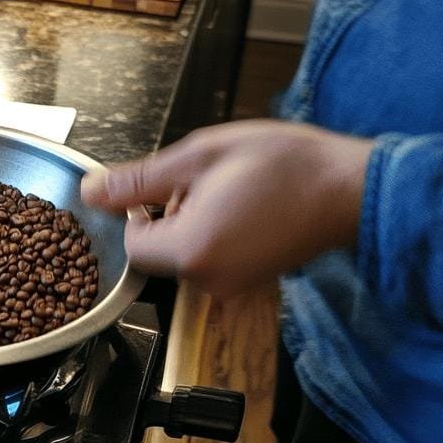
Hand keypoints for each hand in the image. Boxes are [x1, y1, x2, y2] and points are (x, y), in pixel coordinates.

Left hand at [80, 120, 373, 295]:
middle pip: (158, 253)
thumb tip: (91, 192)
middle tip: (207, 181)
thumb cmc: (284, 164)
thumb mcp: (200, 156)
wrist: (351, 188)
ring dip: (192, 221)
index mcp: (191, 251)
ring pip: (185, 255)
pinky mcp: (250, 282)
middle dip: (168, 215)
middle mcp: (209, 281)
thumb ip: (138, 180)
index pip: (133, 246)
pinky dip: (214, 233)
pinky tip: (244, 206)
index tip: (166, 186)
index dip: (138, 212)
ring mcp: (232, 286)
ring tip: (231, 190)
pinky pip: (212, 260)